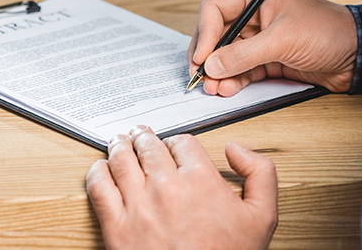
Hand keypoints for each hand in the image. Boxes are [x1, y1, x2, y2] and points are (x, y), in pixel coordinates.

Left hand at [86, 126, 277, 249]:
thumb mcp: (263, 218)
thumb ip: (260, 174)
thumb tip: (236, 150)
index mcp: (200, 180)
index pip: (182, 142)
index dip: (177, 142)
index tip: (173, 147)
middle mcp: (167, 188)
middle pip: (148, 145)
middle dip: (144, 137)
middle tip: (140, 134)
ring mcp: (138, 206)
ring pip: (121, 159)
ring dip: (120, 146)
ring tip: (119, 143)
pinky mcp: (116, 226)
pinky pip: (99, 186)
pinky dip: (98, 171)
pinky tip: (102, 169)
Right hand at [188, 0, 357, 96]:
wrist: (359, 55)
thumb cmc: (328, 31)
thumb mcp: (282, 39)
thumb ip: (244, 54)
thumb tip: (212, 65)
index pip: (215, 7)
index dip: (204, 32)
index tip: (202, 56)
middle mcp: (254, 15)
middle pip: (216, 32)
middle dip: (207, 55)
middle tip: (200, 75)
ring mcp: (260, 38)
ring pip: (226, 54)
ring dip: (218, 71)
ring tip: (213, 88)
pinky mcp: (268, 58)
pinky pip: (241, 69)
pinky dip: (232, 79)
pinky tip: (227, 88)